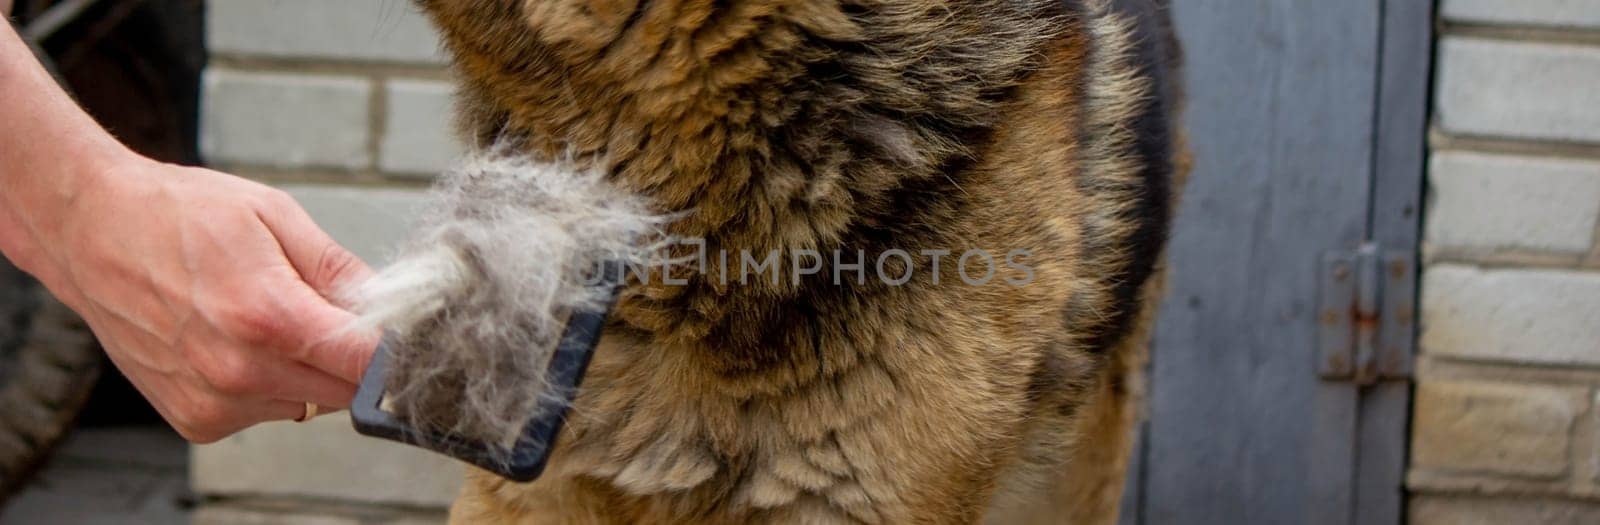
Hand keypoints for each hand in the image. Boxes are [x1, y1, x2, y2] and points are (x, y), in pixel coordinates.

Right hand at [21, 155, 379, 442]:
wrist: (89, 231)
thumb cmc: (179, 214)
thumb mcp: (275, 215)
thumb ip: (340, 271)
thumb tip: (394, 304)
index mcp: (267, 315)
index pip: (369, 362)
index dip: (394, 346)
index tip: (398, 327)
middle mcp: (239, 371)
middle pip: (346, 390)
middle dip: (350, 354)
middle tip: (323, 308)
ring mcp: (215, 402)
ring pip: (310, 403)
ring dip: (308, 369)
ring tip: (265, 316)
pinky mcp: (197, 420)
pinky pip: (268, 412)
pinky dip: (269, 384)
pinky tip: (236, 341)